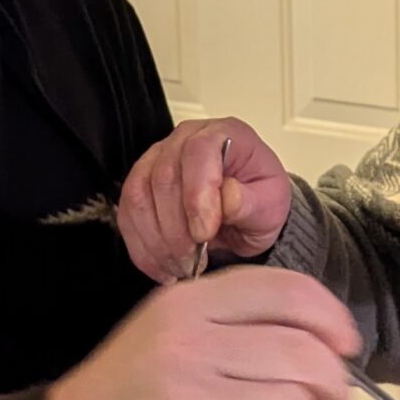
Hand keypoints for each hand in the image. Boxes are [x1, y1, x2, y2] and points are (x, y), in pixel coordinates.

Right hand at [38, 266, 360, 399]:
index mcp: (186, 305)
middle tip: (334, 397)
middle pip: (302, 355)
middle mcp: (191, 347)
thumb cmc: (123, 390)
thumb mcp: (164, 327)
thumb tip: (323, 341)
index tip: (347, 343)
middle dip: (333, 381)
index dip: (331, 318)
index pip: (286, 293)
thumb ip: (233, 320)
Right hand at [119, 117, 293, 283]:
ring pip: (139, 197)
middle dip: (176, 229)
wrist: (248, 210)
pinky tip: (163, 265)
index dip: (197, 194)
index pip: (199, 150)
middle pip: (164, 177)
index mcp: (223, 134)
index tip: (204, 232)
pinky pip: (128, 215)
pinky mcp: (141, 185)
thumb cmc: (259, 199)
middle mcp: (186, 140)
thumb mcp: (271, 204)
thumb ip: (251, 202)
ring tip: (182, 266)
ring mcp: (158, 160)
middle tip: (195, 258)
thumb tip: (227, 199)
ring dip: (157, 241)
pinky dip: (143, 248)